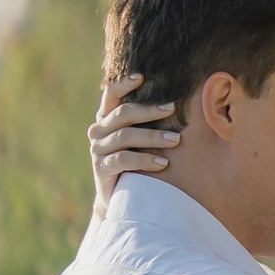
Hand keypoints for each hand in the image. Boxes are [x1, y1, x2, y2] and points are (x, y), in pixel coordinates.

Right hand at [89, 72, 180, 217]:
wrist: (118, 197)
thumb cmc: (135, 162)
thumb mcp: (138, 139)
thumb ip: (146, 122)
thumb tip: (177, 104)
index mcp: (106, 118)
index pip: (111, 95)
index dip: (123, 84)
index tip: (142, 77)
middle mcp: (98, 131)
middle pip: (123, 114)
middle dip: (149, 110)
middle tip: (171, 108)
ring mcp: (97, 149)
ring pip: (125, 136)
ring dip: (153, 137)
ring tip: (176, 140)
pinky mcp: (101, 168)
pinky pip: (124, 159)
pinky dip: (145, 160)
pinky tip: (163, 163)